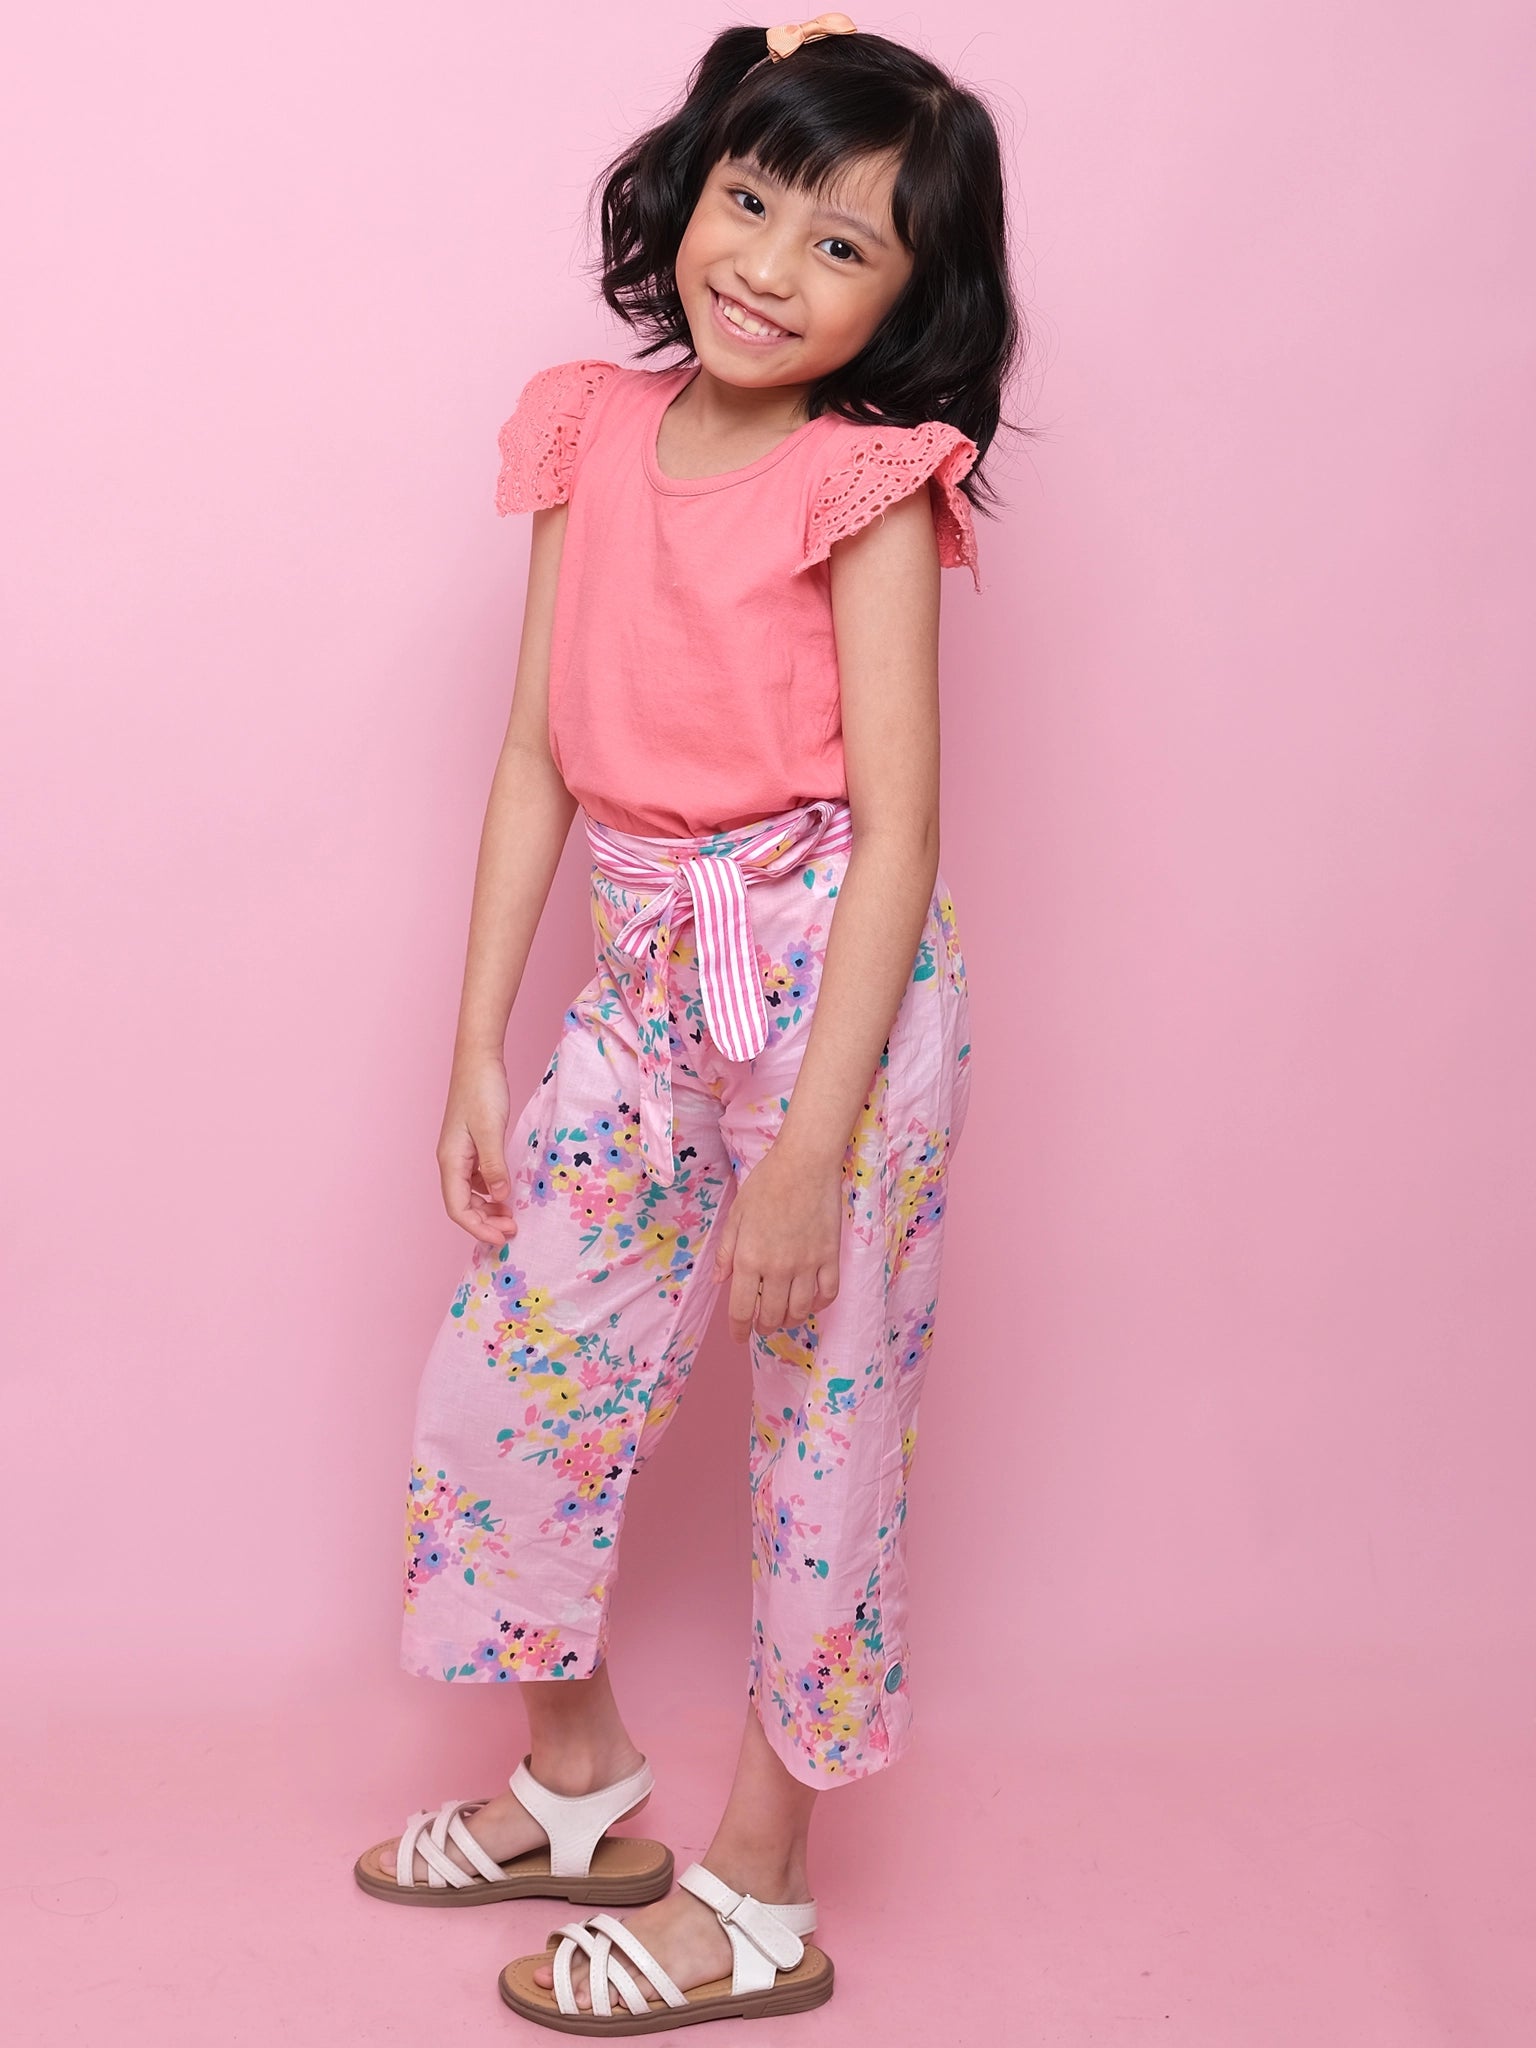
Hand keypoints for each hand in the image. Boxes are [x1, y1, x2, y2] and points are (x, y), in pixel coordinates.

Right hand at [438, 1051, 518, 1244]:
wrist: (479, 1059)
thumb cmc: (482, 1090)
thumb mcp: (491, 1130)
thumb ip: (494, 1166)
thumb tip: (499, 1198)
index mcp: (450, 1160)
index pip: (457, 1208)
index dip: (478, 1227)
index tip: (502, 1238)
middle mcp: (451, 1161)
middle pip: (462, 1205)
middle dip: (485, 1222)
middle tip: (513, 1230)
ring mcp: (460, 1153)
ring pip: (469, 1193)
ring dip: (488, 1209)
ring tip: (511, 1217)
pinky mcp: (471, 1145)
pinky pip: (477, 1179)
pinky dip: (490, 1191)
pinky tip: (506, 1193)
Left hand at [713, 1138, 842, 1341]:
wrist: (805, 1163)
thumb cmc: (766, 1184)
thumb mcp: (736, 1215)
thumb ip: (726, 1252)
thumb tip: (719, 1281)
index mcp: (750, 1259)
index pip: (742, 1310)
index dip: (738, 1330)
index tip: (738, 1338)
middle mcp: (778, 1268)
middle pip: (772, 1316)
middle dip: (763, 1327)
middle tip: (761, 1324)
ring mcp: (807, 1265)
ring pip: (800, 1311)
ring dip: (789, 1321)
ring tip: (784, 1317)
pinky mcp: (830, 1257)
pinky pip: (827, 1294)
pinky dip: (818, 1305)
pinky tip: (810, 1302)